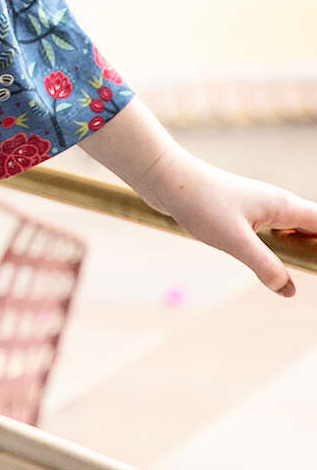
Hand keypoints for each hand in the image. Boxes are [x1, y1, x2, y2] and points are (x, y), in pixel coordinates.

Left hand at [134, 146, 316, 298]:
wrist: (167, 179)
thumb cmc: (201, 204)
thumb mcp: (234, 240)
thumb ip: (264, 265)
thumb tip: (289, 290)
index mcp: (283, 205)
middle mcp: (277, 204)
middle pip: (313, 227)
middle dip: (315, 250)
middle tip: (310, 271)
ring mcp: (260, 207)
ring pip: (293, 229)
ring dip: (300, 248)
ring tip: (302, 270)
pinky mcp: (243, 213)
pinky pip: (274, 231)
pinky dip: (281, 246)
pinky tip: (272, 263)